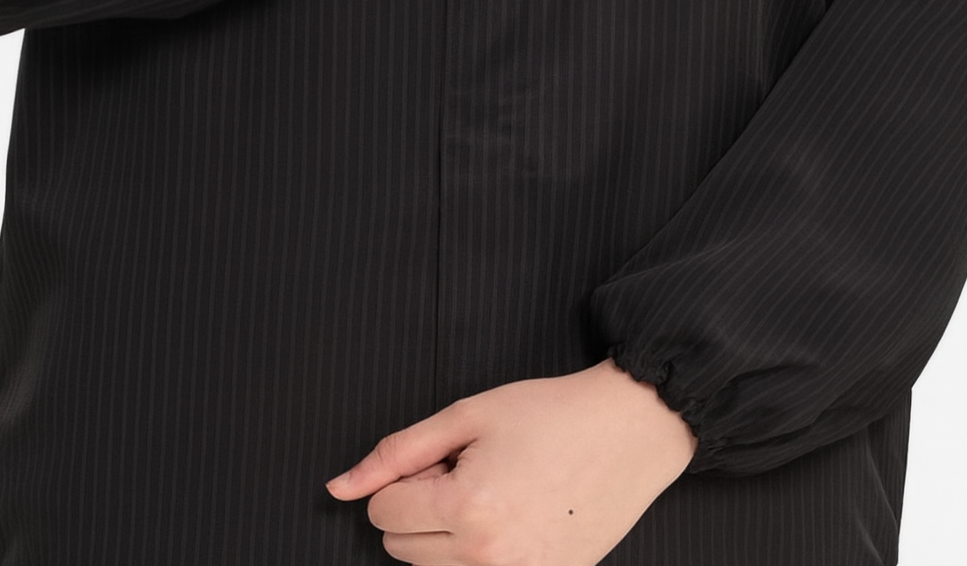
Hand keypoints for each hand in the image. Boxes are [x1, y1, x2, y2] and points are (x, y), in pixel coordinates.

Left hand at [326, 359, 696, 565]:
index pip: (382, 512)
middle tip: (475, 470)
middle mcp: (489, 559)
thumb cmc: (552, 415)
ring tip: (497, 492)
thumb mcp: (466, 416)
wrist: (629, 430)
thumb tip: (338, 488)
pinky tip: (513, 519)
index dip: (409, 477)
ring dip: (449, 533)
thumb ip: (395, 453)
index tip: (449, 457)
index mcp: (467, 509)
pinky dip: (479, 554)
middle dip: (423, 506)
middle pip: (401, 546)